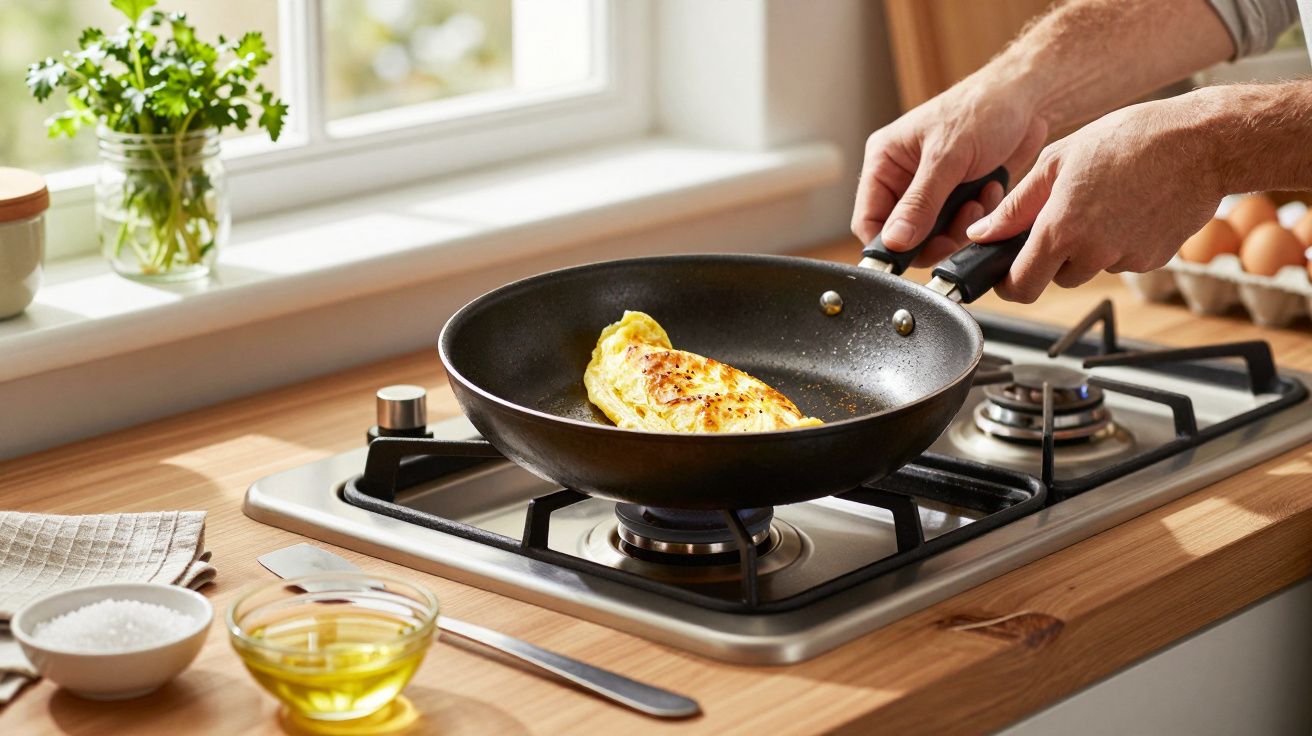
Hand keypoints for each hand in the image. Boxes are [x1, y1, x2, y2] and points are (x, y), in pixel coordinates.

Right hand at [852, 72, 1047, 266]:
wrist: (1028, 99)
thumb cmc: (983, 109)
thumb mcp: (947, 157)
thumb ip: (920, 203)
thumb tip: (894, 241)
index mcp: (885, 161)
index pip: (868, 218)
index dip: (886, 243)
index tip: (911, 255)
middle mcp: (903, 178)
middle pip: (902, 233)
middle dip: (931, 238)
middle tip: (954, 235)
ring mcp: (931, 189)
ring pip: (933, 235)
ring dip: (958, 227)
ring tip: (978, 203)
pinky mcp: (958, 197)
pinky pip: (959, 227)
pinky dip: (976, 218)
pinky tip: (990, 191)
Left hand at [965, 96, 1222, 301]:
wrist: (1202, 143)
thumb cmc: (1129, 140)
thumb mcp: (1058, 161)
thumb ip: (1015, 206)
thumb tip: (981, 233)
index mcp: (1061, 229)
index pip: (1021, 286)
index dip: (1008, 284)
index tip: (1006, 275)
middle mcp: (1093, 252)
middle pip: (1056, 277)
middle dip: (1052, 257)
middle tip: (1065, 216)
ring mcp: (1126, 259)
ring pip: (1090, 267)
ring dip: (1087, 248)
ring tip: (1104, 201)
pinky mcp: (1153, 260)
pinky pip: (1122, 260)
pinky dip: (1119, 242)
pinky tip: (1131, 207)